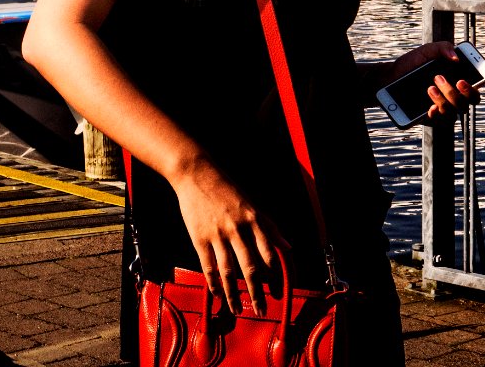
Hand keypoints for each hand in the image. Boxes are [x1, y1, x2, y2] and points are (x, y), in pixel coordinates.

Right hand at [170, 159, 286, 316]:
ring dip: (234, 294)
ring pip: (228, 272)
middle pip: (250, 267)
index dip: (276, 274)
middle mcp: (238, 228)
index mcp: (254, 219)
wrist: (197, 174)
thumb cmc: (226, 188)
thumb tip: (287, 246)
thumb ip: (269, 227)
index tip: (279, 290)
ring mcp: (218, 234)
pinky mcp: (200, 238)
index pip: (270, 253)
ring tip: (238, 310)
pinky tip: (219, 295)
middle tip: (262, 309)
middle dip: (257, 292)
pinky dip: (214, 283)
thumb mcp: (252, 204)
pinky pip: (208, 267)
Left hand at [390, 41, 480, 122]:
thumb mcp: (428, 50)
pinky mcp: (429, 119)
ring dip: (443, 99)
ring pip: (453, 112)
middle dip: (456, 92)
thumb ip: (444, 47)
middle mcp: (452, 98)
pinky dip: (436, 113)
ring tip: (430, 87)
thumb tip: (456, 58)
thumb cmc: (413, 63)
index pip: (474, 92)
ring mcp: (441, 110)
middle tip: (439, 78)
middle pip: (466, 103)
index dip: (474, 89)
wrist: (390, 76)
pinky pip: (438, 121)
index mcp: (457, 83)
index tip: (462, 80)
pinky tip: (430, 107)